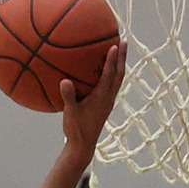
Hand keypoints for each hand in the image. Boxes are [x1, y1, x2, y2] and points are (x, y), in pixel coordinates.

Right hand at [60, 42, 126, 156]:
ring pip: (118, 79)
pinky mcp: (105, 105)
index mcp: (102, 98)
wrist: (83, 146)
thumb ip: (68, 97)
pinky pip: (111, 85)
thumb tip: (64, 81)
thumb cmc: (76, 130)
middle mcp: (108, 98)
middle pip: (119, 73)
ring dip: (120, 64)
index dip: (112, 60)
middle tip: (124, 41)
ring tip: (119, 50)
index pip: (110, 75)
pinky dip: (111, 73)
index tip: (115, 45)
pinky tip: (105, 69)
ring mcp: (108, 101)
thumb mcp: (70, 113)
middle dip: (122, 57)